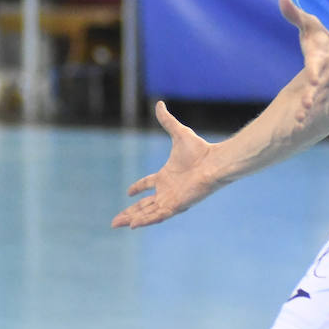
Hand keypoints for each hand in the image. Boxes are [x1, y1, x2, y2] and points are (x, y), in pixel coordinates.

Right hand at [111, 101, 217, 228]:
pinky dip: (145, 220)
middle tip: (114, 220)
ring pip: (148, 212)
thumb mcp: (178, 133)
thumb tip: (159, 103)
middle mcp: (168, 189)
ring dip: (133, 218)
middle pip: (145, 204)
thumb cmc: (200, 150)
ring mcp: (172, 199)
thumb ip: (167, 121)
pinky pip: (158, 216)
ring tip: (117, 224)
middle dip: (130, 212)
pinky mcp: (176, 205)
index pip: (149, 184)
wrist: (214, 162)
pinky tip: (133, 225)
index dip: (138, 188)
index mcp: (167, 175)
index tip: (128, 192)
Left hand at [279, 0, 328, 124]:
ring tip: (299, 123)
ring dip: (308, 111)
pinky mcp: (322, 94)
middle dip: (311, 98)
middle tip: (305, 108)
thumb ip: (294, 14)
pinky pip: (314, 106)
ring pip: (316, 101)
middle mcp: (324, 76)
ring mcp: (324, 87)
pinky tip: (297, 128)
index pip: (316, 67)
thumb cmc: (323, 38)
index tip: (313, 80)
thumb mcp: (309, 24)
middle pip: (317, 89)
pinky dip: (307, 115)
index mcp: (320, 60)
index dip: (315, 73)